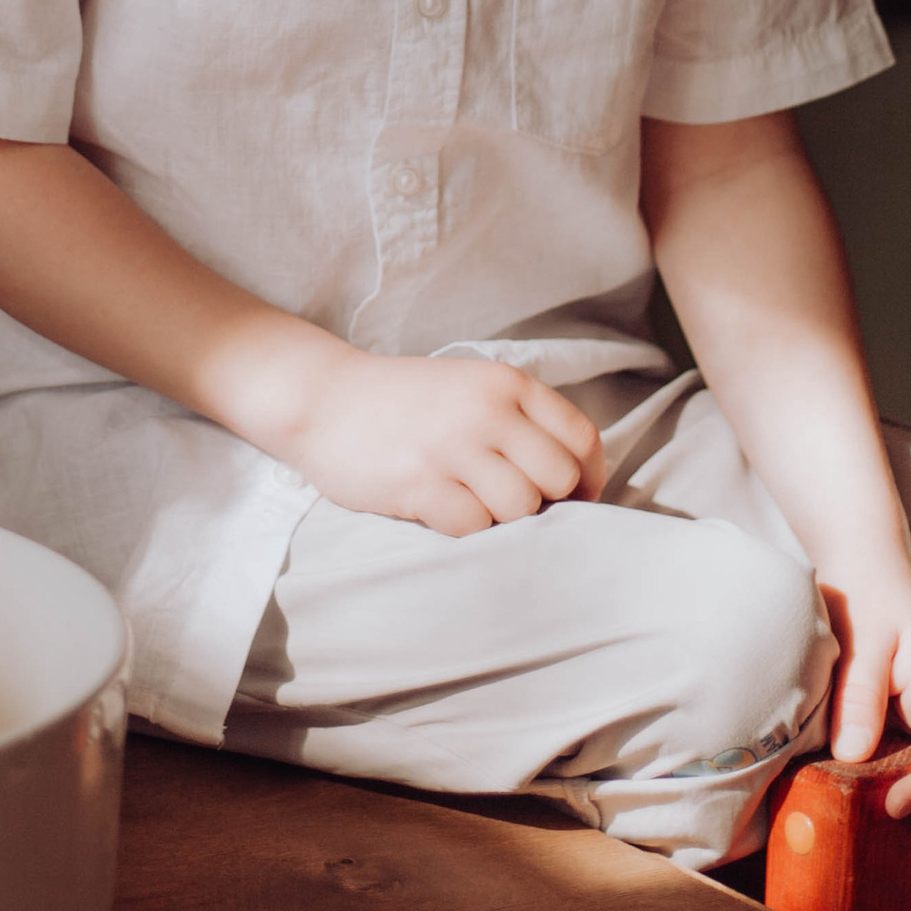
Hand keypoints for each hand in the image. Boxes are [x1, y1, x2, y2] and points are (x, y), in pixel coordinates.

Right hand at [255, 345, 598, 535]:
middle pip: (558, 479)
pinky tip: (440, 507)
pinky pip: (474, 526)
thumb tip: (571, 482)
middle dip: (545, 502)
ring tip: (471, 502)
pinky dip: (465, 527)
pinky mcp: (420, 484)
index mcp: (506, 383)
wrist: (322, 399)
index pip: (580, 438)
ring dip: (502, 518)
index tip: (575, 498)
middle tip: (514, 505)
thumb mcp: (469, 387)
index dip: (588, 478)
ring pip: (520, 508)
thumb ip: (518, 420)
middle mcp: (486, 411)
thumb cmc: (402, 401)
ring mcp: (452, 447)